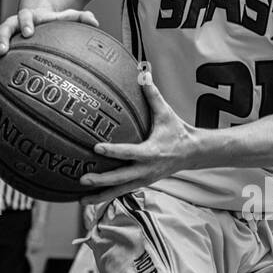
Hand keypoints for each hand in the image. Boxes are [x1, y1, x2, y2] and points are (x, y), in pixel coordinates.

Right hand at [0, 8, 98, 87]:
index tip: (30, 31)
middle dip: (2, 40)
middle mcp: (10, 26)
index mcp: (27, 17)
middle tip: (3, 50)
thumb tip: (96, 21)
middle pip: (2, 30)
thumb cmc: (49, 21)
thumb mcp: (62, 17)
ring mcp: (0, 38)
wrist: (30, 17)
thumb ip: (78, 18)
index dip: (27, 23)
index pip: (25, 16)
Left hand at [79, 78, 198, 202]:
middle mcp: (146, 170)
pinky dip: (106, 196)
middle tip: (82, 179)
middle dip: (101, 180)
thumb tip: (143, 73)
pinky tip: (89, 198)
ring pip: (120, 191)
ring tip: (80, 200)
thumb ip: (153, 94)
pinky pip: (122, 192)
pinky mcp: (142, 184)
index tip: (97, 147)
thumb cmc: (176, 131)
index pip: (130, 152)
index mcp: (151, 152)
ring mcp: (144, 179)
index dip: (113, 151)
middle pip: (121, 178)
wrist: (192, 154)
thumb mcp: (166, 113)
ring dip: (100, 195)